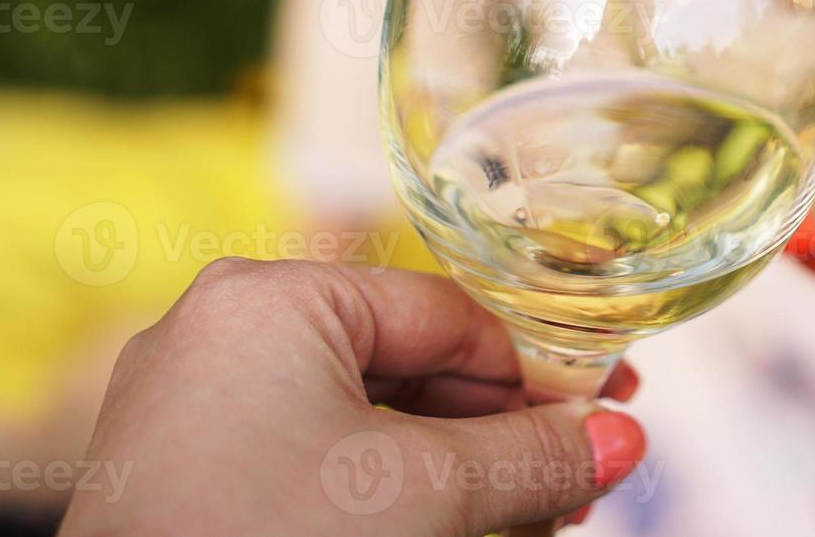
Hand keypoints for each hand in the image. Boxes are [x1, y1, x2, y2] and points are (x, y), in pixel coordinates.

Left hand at [61, 258, 645, 535]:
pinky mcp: (192, 480)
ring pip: (370, 425)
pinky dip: (394, 497)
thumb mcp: (427, 497)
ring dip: (460, 474)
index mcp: (270, 300)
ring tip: (534, 521)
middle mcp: (224, 337)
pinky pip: (320, 465)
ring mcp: (199, 413)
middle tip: (581, 478)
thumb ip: (533, 456)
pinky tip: (462, 529)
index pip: (446, 313)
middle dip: (503, 432)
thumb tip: (622, 436)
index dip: (540, 366)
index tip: (611, 407)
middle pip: (412, 369)